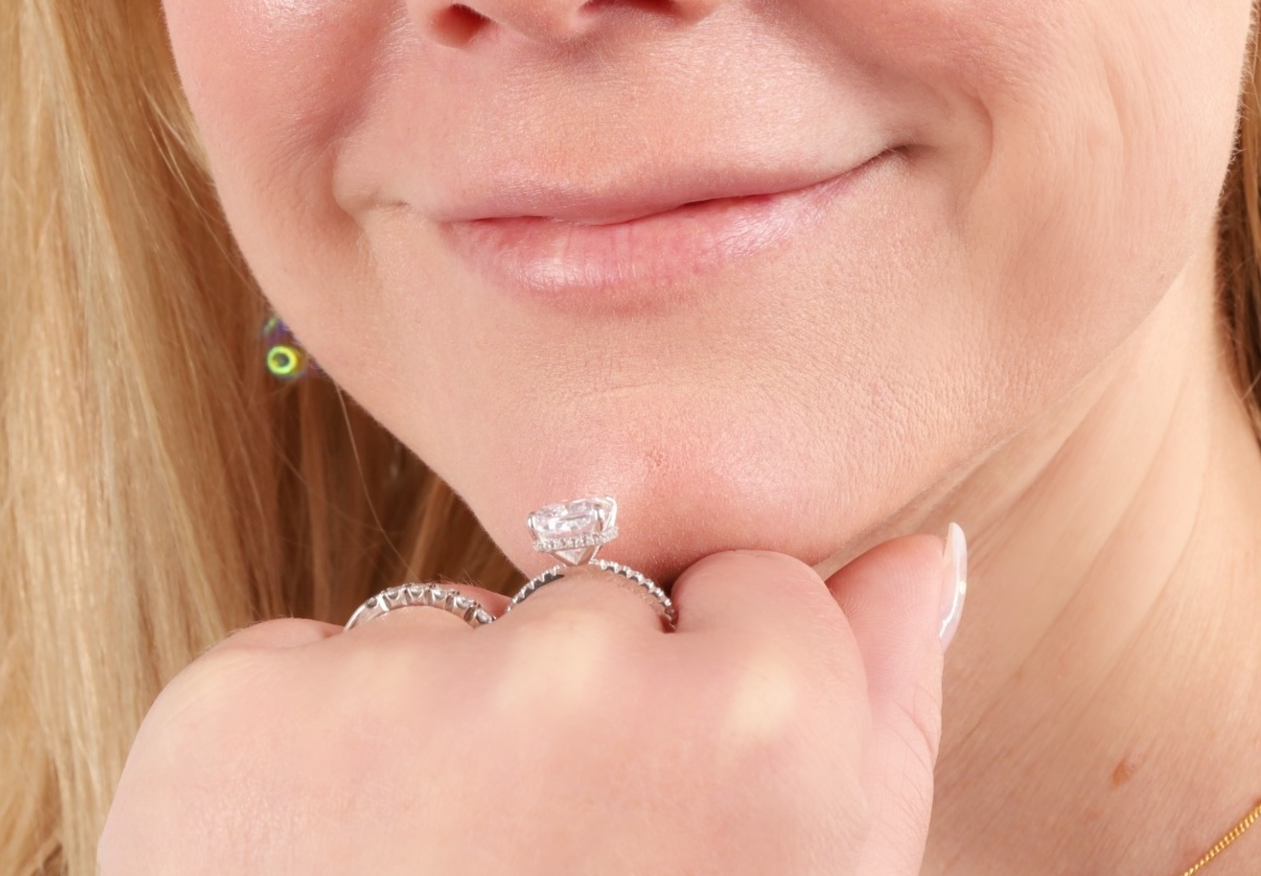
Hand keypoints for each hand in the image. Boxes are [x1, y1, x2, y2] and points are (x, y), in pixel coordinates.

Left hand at [98, 533, 960, 875]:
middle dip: (578, 713)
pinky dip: (303, 755)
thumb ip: (886, 716)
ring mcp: (392, 692)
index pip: (752, 582)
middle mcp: (579, 672)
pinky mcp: (232, 716)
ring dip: (437, 733)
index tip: (676, 816)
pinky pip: (303, 665)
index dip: (713, 707)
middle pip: (597, 602)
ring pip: (451, 628)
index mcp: (759, 726)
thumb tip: (924, 548)